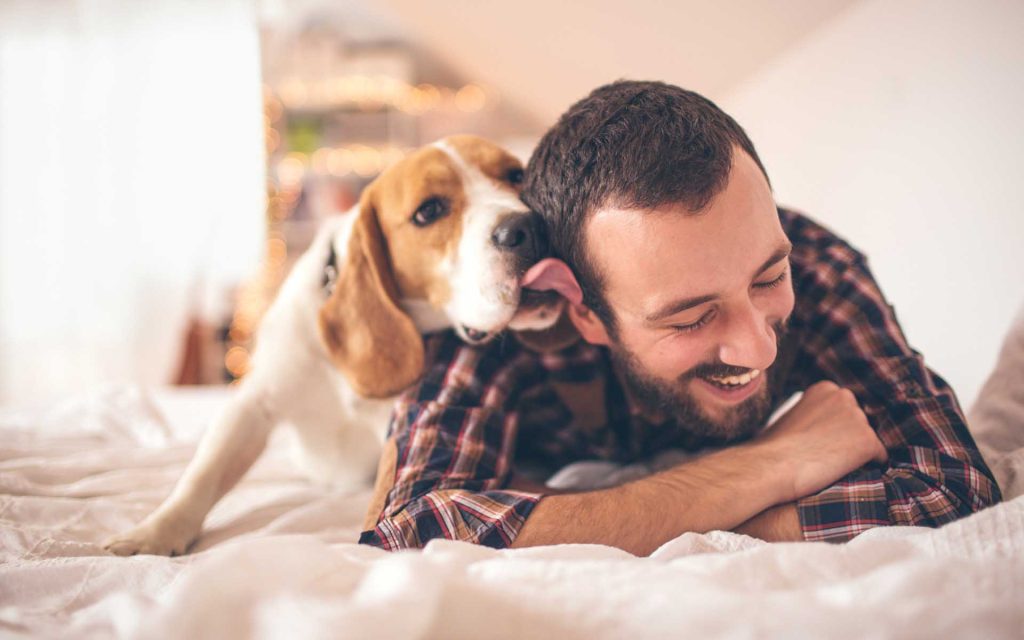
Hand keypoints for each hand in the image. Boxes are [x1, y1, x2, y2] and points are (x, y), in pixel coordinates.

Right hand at [757, 381, 886, 501]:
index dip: (836, 429)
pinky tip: (845, 472)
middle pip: (860, 422)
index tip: (819, 441)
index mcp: (826, 388)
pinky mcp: (868, 441)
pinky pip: (880, 457)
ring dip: (857, 454)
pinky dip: (869, 467)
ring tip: (831, 466)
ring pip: (868, 440)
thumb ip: (814, 415)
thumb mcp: (792, 417)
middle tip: (826, 455)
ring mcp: (858, 418)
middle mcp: (845, 397)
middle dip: (849, 438)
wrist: (771, 465)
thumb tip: (826, 430)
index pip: (846, 410)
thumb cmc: (773, 448)